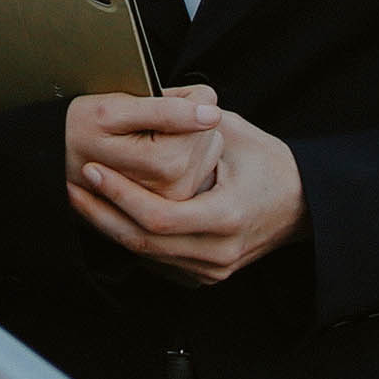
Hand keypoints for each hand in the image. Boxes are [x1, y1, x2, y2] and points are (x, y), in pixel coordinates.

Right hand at [65, 90, 224, 205]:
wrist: (54, 165)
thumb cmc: (80, 130)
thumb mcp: (113, 110)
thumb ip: (166, 110)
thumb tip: (212, 113)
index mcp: (170, 163)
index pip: (207, 107)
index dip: (182, 95)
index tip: (153, 102)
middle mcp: (179, 188)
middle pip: (210, 130)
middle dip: (185, 119)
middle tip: (144, 123)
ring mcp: (180, 199)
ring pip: (208, 146)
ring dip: (184, 137)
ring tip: (145, 141)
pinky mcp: (179, 202)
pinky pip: (201, 162)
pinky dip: (183, 152)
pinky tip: (154, 157)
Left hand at [70, 88, 305, 286]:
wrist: (303, 203)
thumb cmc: (269, 162)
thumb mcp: (233, 133)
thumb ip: (190, 121)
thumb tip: (147, 102)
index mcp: (226, 217)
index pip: (157, 217)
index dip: (118, 195)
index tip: (92, 171)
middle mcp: (219, 252)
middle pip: (143, 242)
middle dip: (102, 214)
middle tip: (75, 185)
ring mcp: (213, 269)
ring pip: (147, 256)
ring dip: (111, 227)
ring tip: (84, 198)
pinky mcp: (207, 276)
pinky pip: (159, 263)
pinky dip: (132, 239)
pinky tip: (110, 216)